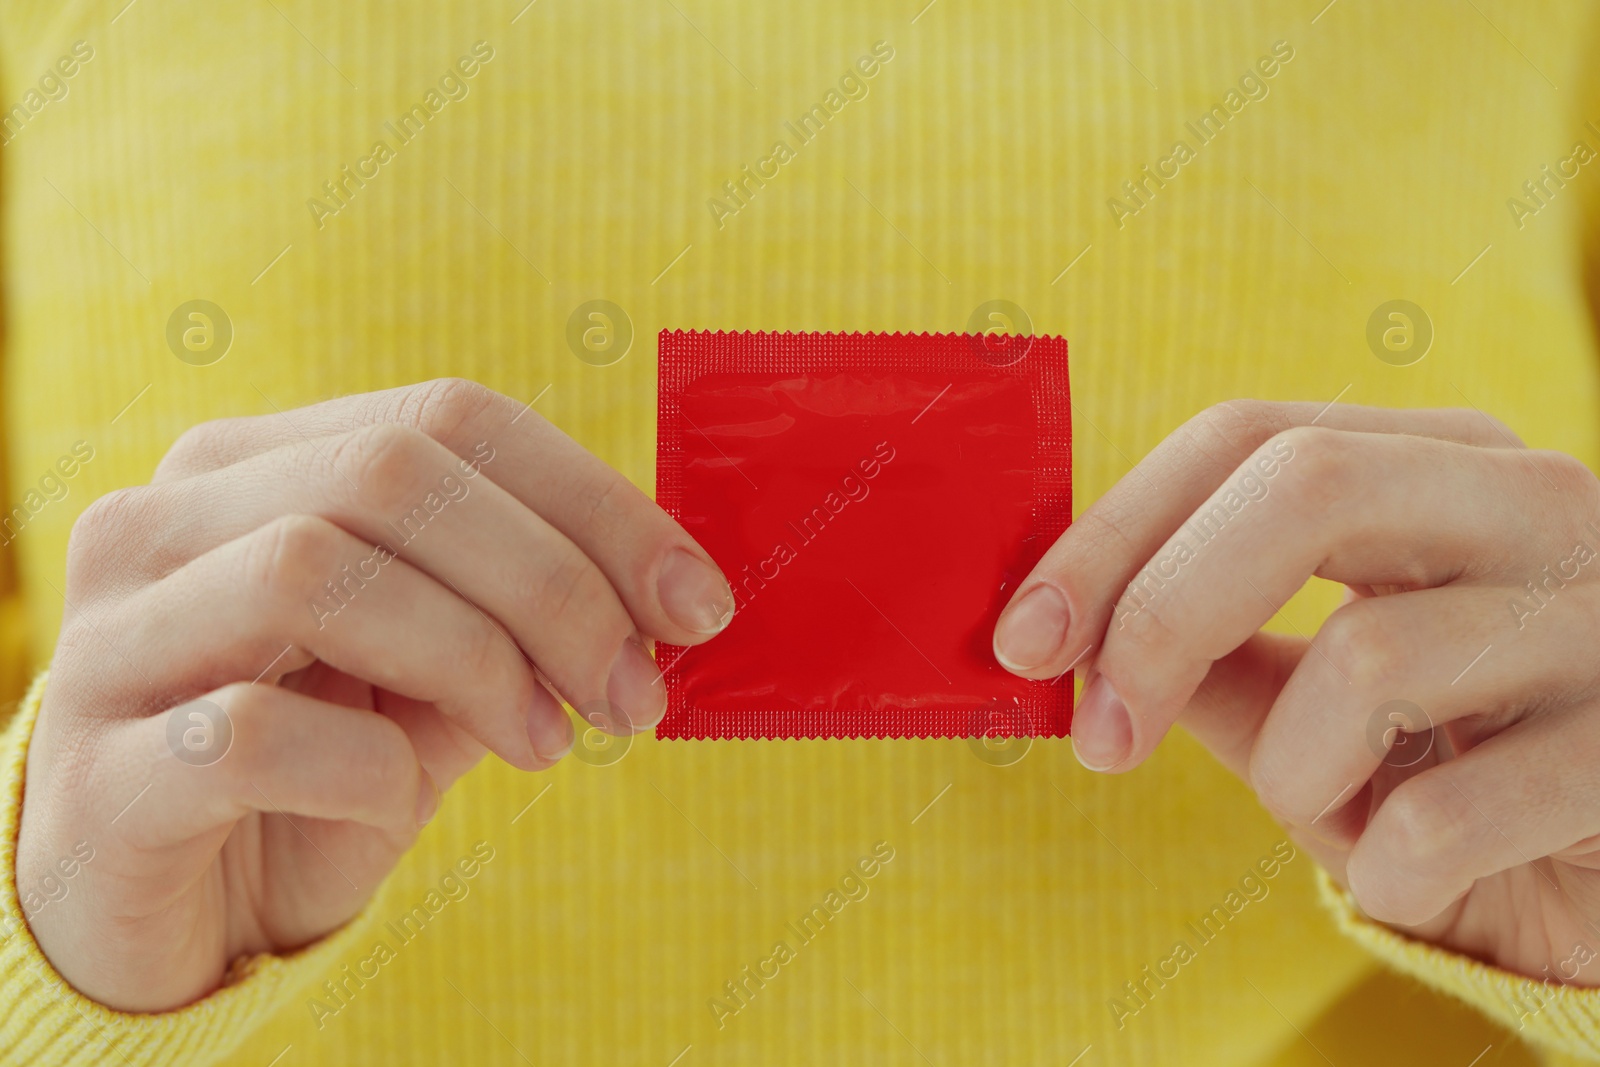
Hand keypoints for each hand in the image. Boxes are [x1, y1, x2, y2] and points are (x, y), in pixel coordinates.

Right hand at [18, 378, 733, 1010]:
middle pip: (392, 476)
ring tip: (547, 744)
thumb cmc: (319, 773)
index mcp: (258, 465)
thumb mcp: (437, 676)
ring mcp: (111, 638)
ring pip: (314, 571)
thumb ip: (522, 616)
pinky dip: (367, 767)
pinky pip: (249, 734)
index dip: (595, 502)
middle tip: (634, 691)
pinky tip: (398, 801)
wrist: (174, 913)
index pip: (449, 418)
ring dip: (476, 661)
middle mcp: (166, 521)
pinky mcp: (96, 770)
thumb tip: (668, 596)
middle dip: (552, 584)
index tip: (696, 603)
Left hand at [993, 399, 1599, 983]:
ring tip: (1326, 811)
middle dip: (1163, 615)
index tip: (1022, 640)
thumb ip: (1208, 644)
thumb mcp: (1315, 688)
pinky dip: (1376, 868)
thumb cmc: (1449, 761)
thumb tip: (1059, 634)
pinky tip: (1404, 872)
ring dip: (1289, 773)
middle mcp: (1533, 505)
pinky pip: (1440, 816)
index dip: (1111, 535)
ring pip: (1368, 656)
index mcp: (1439, 461)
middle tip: (1103, 737)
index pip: (1247, 437)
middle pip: (1305, 488)